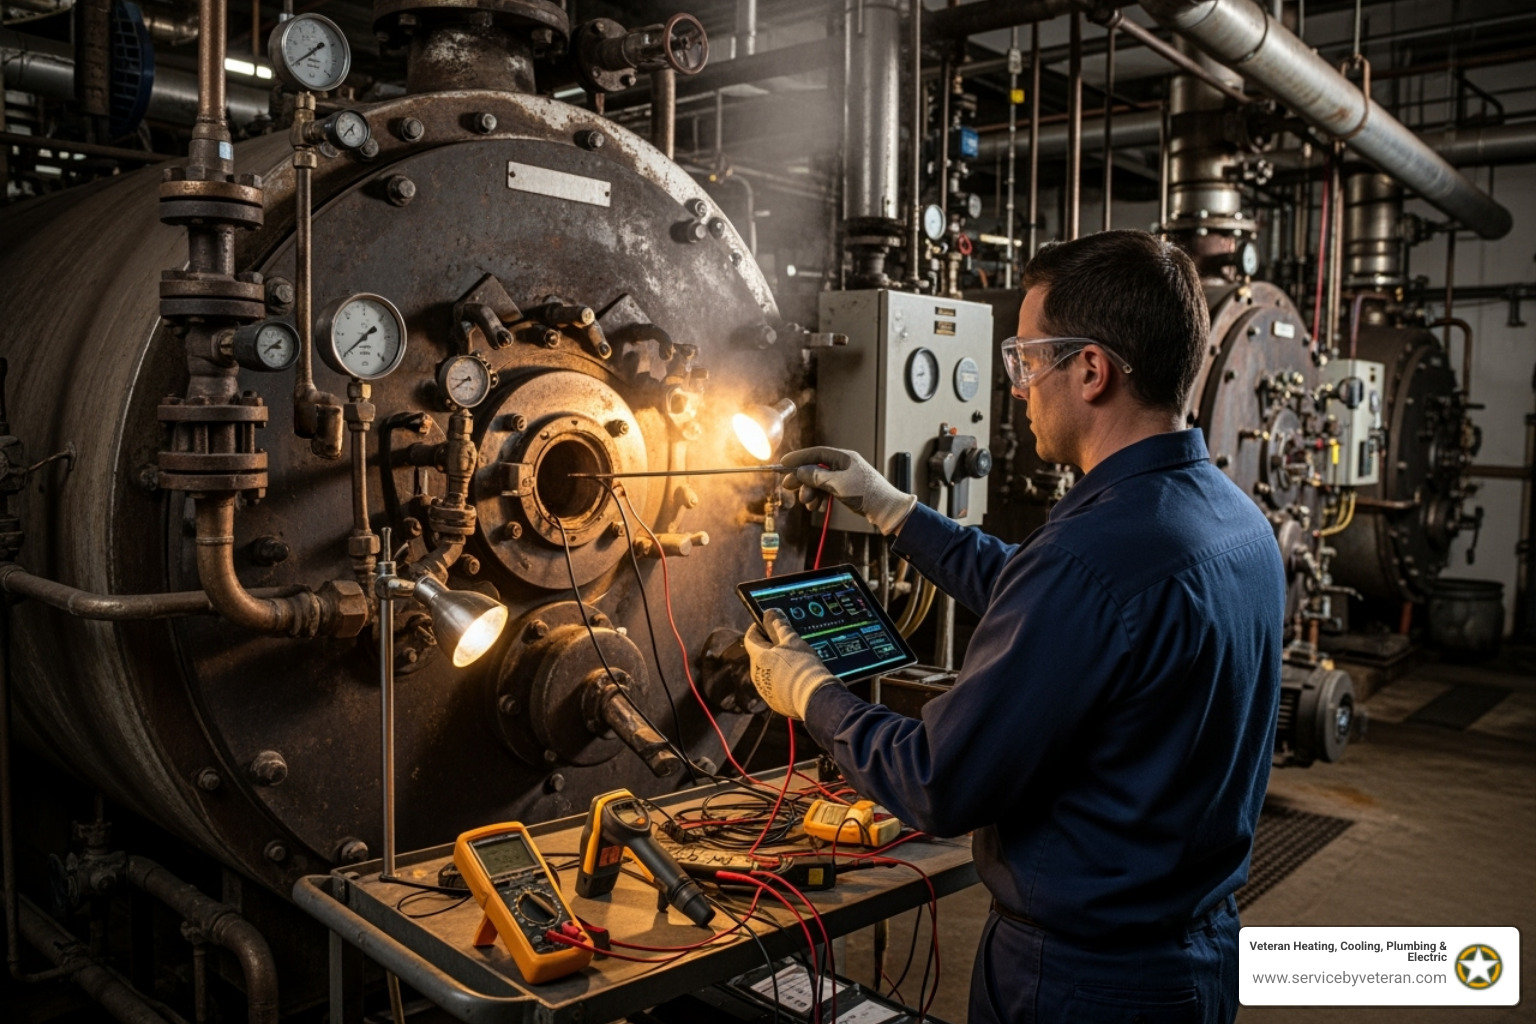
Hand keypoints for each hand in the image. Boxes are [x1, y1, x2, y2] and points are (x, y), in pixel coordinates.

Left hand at [742, 609, 837, 719]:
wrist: (814, 697)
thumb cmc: (803, 667)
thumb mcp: (793, 640)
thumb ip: (779, 626)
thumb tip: (770, 613)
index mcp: (758, 658)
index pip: (751, 637)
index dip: (759, 627)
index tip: (769, 623)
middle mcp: (757, 675)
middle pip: (760, 655)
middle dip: (771, 647)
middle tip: (788, 641)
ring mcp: (765, 690)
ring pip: (768, 671)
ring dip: (778, 664)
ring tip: (797, 661)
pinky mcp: (776, 702)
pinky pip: (776, 686)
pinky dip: (784, 680)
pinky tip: (798, 676)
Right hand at [780, 447, 916, 535]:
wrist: (885, 508)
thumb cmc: (866, 493)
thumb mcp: (837, 484)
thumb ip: (816, 476)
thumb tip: (800, 471)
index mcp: (843, 457)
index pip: (816, 453)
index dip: (798, 457)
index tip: (783, 463)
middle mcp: (843, 465)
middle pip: (815, 468)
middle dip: (802, 479)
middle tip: (788, 487)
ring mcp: (845, 477)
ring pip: (820, 482)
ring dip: (811, 493)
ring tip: (808, 504)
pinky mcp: (846, 489)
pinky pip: (827, 491)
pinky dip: (821, 498)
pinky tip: (819, 507)